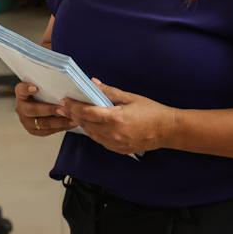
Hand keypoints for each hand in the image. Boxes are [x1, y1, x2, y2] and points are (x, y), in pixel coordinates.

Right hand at [14, 82, 72, 136]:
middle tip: (63, 109)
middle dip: (50, 110)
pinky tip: (71, 124)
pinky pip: (48, 131)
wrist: (37, 105)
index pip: (21, 90)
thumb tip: (59, 83)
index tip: (35, 88)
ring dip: (59, 122)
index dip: (26, 89)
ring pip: (43, 123)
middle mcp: (21, 108)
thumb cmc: (41, 93)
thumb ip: (45, 85)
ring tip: (72, 119)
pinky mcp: (33, 130)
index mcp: (21, 94)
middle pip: (33, 110)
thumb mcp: (40, 87)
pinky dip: (61, 127)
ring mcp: (26, 121)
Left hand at [59, 79, 175, 155]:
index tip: (65, 101)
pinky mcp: (119, 150)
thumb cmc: (151, 112)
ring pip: (91, 134)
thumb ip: (109, 92)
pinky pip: (100, 141)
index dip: (73, 106)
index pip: (86, 112)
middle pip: (85, 123)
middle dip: (73, 114)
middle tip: (65, 107)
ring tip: (74, 114)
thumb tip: (94, 84)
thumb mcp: (130, 97)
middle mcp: (112, 133)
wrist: (167, 130)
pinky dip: (93, 132)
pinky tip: (91, 125)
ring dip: (82, 124)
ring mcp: (115, 144)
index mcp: (115, 118)